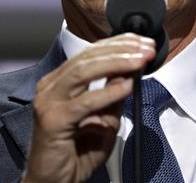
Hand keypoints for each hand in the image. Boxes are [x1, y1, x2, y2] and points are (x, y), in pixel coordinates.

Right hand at [22, 33, 154, 182]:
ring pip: (84, 71)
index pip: (90, 53)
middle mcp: (51, 87)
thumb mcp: (102, 119)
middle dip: (121, 49)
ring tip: (140, 61)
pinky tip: (128, 86)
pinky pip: (86, 101)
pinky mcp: (53, 120)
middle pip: (88, 56)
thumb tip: (129, 73)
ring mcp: (49, 101)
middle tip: (146, 49)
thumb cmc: (74, 153)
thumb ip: (112, 96)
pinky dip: (109, 92)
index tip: (143, 43)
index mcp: (59, 81)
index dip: (118, 44)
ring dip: (116, 63)